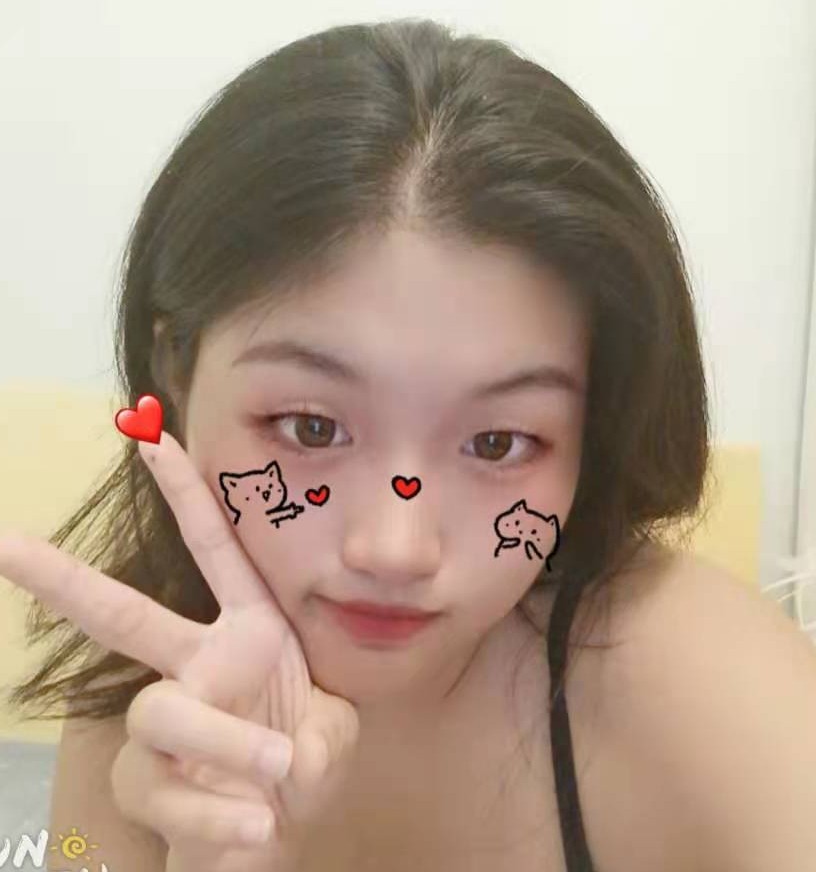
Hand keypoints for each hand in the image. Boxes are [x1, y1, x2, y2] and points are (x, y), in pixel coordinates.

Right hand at [0, 430, 358, 871]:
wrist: (277, 834)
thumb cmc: (301, 763)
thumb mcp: (332, 731)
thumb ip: (322, 731)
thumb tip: (283, 751)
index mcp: (248, 631)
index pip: (216, 550)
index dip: (187, 494)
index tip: (155, 434)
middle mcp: (196, 664)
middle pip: (120, 613)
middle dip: (62, 575)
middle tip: (3, 542)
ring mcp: (165, 724)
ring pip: (161, 711)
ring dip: (226, 742)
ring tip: (278, 769)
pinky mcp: (146, 783)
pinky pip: (169, 788)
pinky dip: (223, 812)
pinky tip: (257, 826)